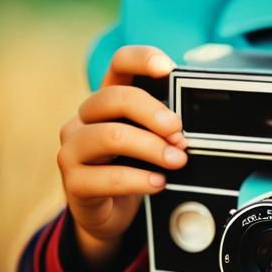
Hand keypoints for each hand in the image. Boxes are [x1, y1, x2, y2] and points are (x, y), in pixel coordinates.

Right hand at [57, 45, 186, 270]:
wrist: (108, 212)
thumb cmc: (133, 166)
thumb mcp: (151, 139)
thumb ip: (167, 124)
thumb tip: (198, 120)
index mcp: (109, 98)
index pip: (119, 64)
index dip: (141, 59)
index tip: (168, 68)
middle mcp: (85, 118)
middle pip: (113, 98)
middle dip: (153, 112)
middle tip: (179, 131)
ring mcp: (73, 148)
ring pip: (109, 136)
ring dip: (150, 147)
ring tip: (177, 160)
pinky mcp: (73, 182)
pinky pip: (105, 177)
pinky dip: (138, 179)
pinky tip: (158, 182)